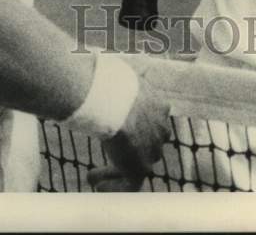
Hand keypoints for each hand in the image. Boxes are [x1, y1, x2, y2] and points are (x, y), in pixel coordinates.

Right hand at [88, 77, 170, 191]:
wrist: (112, 100)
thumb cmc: (112, 83)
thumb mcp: (124, 74)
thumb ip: (123, 77)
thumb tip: (109, 68)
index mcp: (160, 107)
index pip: (153, 121)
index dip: (138, 127)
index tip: (121, 130)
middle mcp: (161, 129)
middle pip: (151, 145)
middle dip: (133, 150)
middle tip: (113, 152)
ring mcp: (152, 150)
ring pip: (139, 165)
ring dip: (117, 171)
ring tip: (94, 177)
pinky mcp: (141, 169)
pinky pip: (129, 184)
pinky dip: (113, 186)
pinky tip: (96, 184)